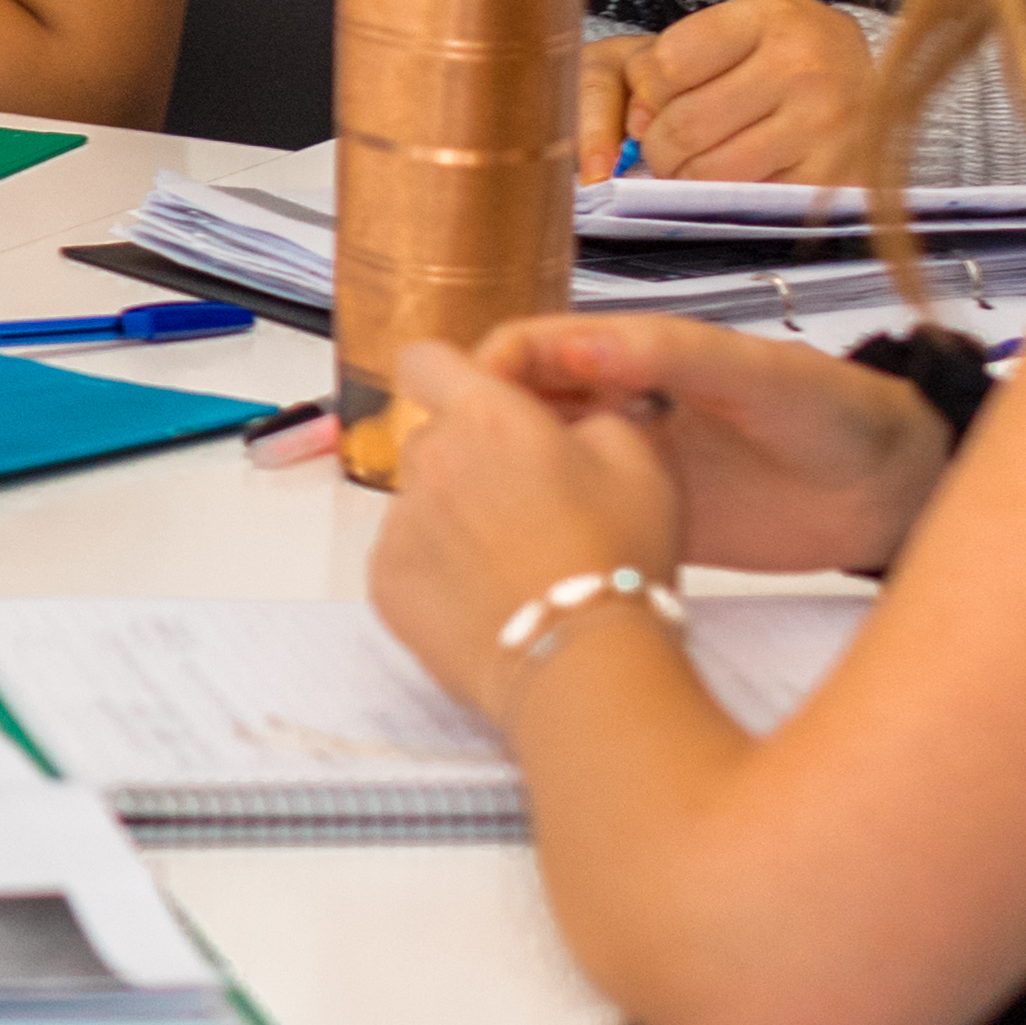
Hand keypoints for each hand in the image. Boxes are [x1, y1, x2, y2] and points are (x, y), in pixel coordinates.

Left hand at [360, 332, 687, 728]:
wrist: (584, 665)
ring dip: (455, 517)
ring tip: (516, 563)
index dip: (451, 375)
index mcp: (485, 415)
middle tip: (527, 505)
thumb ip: (591, 418)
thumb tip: (570, 421)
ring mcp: (399, 523)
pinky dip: (438, 571)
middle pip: (432, 438)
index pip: (427, 359)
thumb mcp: (639, 462)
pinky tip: (491, 596)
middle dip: (471, 458)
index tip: (477, 400)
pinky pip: (406, 558)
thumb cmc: (615, 559)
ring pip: (419, 501)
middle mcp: (429, 459)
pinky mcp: (385, 582)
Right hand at [467, 311, 958, 573]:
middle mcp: (616, 408)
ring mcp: (625, 468)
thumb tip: (581, 342)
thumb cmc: (835, 415)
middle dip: (474, 432)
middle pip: (517, 410)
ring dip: (499, 488)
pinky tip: (520, 563)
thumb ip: (676, 356)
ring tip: (474, 526)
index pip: (534, 349)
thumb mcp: (760, 376)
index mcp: (634, 357)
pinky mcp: (641, 524)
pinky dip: (541, 537)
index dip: (489, 368)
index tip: (461, 407)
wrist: (890, 494)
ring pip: (536, 470)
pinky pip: (575, 524)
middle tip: (450, 476)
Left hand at [580, 0, 877, 182]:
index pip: (669, 62)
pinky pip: (747, 200)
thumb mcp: (739, 31)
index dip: (650, 88)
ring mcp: (824, 125)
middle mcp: (804, 66)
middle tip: (670, 145)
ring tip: (700, 162)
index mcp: (773, 18)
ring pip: (708, 171)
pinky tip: (739, 179)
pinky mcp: (833, 178)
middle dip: (660, 144)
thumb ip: (671, 62)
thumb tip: (635, 124)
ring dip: (687, 176)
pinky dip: (728, 198)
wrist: (891, 88)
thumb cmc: (795, 58)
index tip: (662, 97)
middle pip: (683, 125)